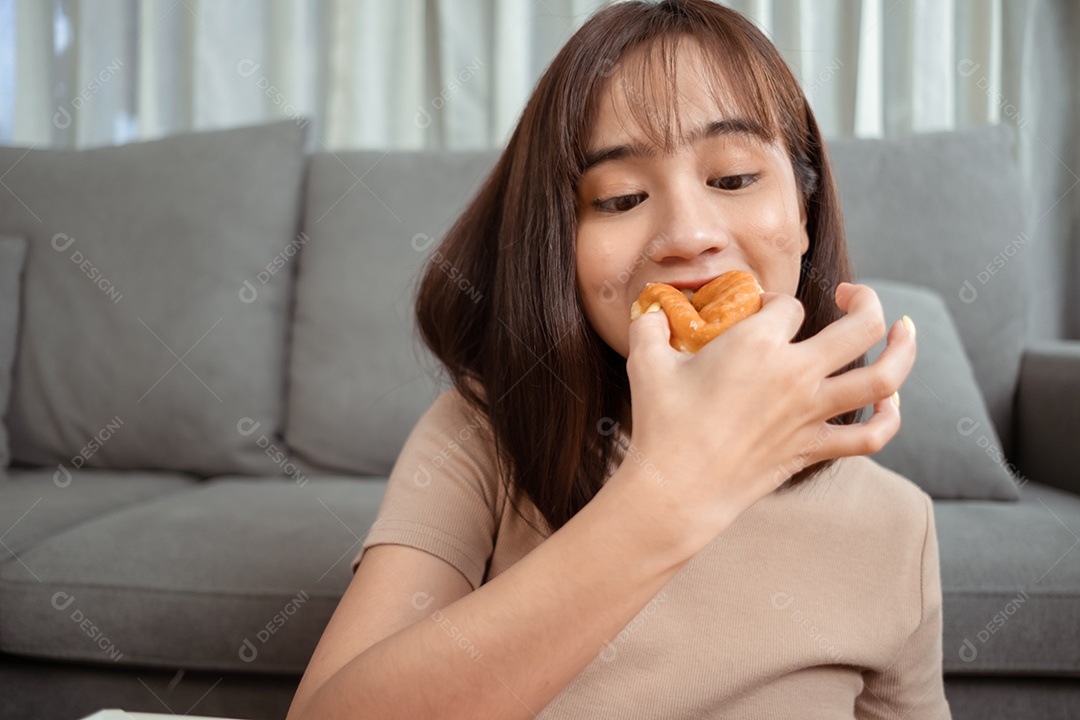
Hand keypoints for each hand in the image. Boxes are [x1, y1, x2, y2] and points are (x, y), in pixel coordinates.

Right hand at [623, 282, 915, 536]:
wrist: (676, 488)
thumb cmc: (661, 423)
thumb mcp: (646, 362)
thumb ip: (650, 327)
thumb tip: (650, 312)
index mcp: (757, 343)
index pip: (788, 305)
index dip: (775, 301)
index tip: (760, 310)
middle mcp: (796, 374)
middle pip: (861, 326)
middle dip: (865, 301)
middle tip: (851, 295)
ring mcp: (812, 414)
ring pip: (883, 378)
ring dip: (904, 350)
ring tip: (906, 330)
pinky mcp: (814, 448)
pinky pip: (871, 436)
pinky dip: (890, 418)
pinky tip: (891, 401)